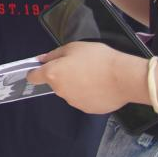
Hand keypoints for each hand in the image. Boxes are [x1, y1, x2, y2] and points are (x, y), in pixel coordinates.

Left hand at [27, 41, 145, 114]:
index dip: (35, 72)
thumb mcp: (73, 47)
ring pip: (70, 92)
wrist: (124, 78)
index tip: (40, 69)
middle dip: (63, 76)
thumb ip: (54, 54)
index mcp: (53, 74)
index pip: (33, 77)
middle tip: (79, 66)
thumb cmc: (98, 59)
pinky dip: (88, 94)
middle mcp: (59, 91)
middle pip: (55, 83)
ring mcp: (73, 102)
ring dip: (76, 85)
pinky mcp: (87, 109)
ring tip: (93, 76)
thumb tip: (42, 59)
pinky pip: (83, 99)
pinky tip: (100, 86)